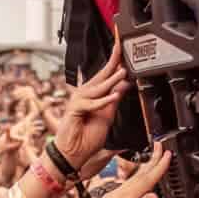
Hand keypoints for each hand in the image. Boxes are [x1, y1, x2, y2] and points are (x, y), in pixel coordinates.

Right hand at [54, 43, 128, 168]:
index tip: (122, 46)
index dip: (115, 60)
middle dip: (113, 59)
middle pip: (102, 73)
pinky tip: (112, 97)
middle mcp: (86, 93)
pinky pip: (92, 103)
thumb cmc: (88, 137)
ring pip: (98, 87)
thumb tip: (124, 84)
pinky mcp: (74, 109)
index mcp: (95, 94)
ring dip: (111, 80)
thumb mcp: (107, 116)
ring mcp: (79, 100)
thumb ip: (113, 99)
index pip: (107, 75)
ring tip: (123, 72)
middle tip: (122, 44)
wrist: (74, 153)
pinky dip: (102, 101)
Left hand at [54, 149, 170, 197]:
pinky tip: (139, 182)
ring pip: (134, 178)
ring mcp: (112, 196)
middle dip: (153, 159)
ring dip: (146, 167)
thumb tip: (154, 196)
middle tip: (162, 146)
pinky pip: (128, 184)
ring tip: (154, 160)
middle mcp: (117, 194)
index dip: (158, 167)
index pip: (146, 180)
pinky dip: (138, 178)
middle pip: (140, 173)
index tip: (168, 155)